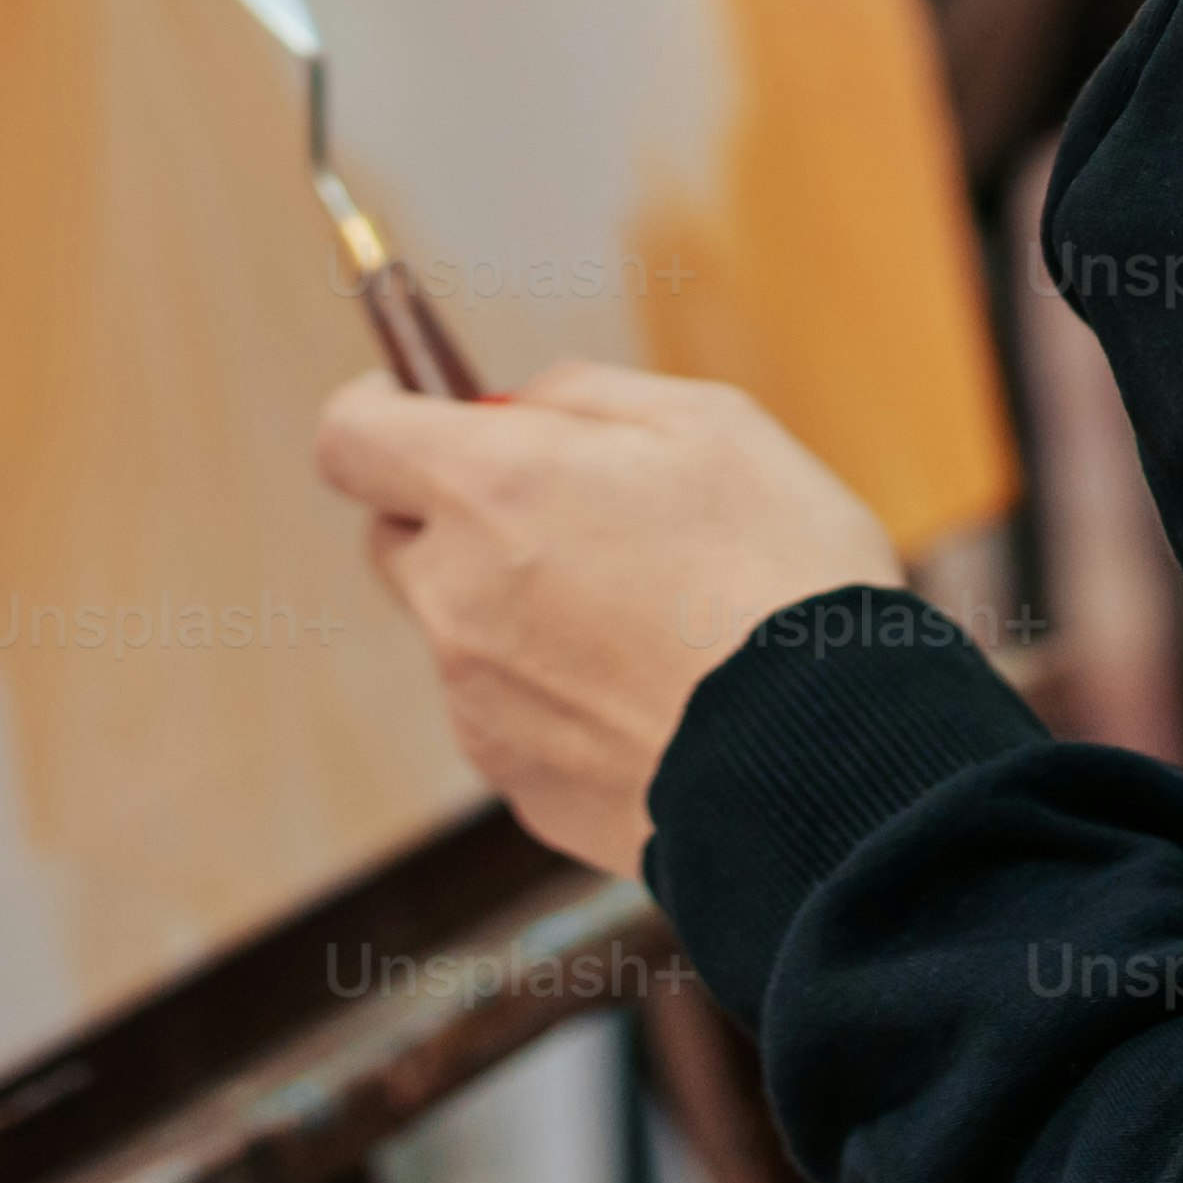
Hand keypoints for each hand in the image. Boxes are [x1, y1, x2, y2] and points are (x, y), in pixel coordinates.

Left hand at [315, 362, 900, 876]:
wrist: (832, 762)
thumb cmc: (785, 575)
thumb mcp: (709, 423)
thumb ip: (585, 397)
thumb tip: (520, 407)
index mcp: (493, 488)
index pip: (351, 436)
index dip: (376, 409)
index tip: (414, 405)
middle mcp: (458, 598)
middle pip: (400, 538)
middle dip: (459, 514)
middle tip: (568, 515)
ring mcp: (479, 702)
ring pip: (462, 630)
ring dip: (520, 610)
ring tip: (650, 622)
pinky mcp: (518, 785)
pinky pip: (511, 716)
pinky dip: (559, 696)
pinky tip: (656, 695)